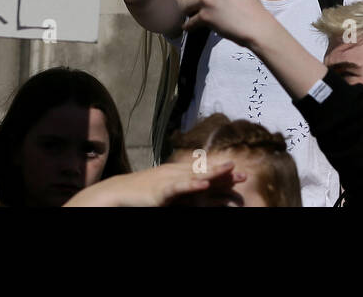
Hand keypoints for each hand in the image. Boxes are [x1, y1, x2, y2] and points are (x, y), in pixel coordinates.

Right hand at [64, 160, 240, 206]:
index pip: (204, 172)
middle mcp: (176, 174)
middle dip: (224, 173)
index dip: (222, 173)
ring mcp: (170, 180)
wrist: (119, 192)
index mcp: (178, 174)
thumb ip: (181, 192)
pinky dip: (192, 183)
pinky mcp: (162, 190)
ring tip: (230, 169)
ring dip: (214, 172)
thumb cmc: (142, 192)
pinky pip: (180, 187)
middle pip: (205, 172)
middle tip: (244, 173)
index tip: (240, 173)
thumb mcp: (165, 191)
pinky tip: (203, 182)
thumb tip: (196, 190)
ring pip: (196, 175)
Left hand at [183, 0, 274, 48]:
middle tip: (195, 1)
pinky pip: (190, 22)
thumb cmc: (252, 9)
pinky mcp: (204, 16)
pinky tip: (190, 27)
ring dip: (190, 12)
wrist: (256, 26)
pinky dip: (190, 26)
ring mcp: (207, 0)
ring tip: (194, 16)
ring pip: (188, 5)